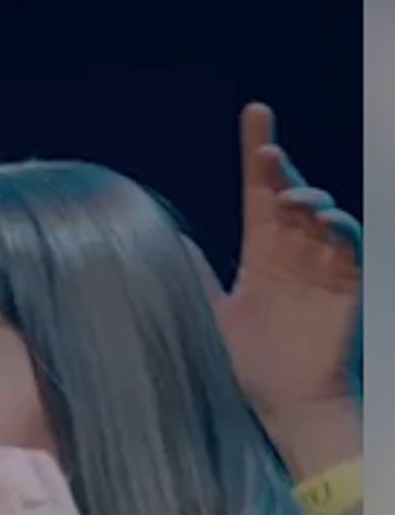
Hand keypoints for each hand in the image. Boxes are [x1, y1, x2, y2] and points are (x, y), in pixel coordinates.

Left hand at [214, 103, 360, 418]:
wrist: (286, 402)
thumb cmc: (249, 362)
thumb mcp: (210, 313)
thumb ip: (193, 275)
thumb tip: (164, 240)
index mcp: (262, 250)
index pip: (259, 189)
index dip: (258, 151)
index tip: (255, 113)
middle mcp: (294, 250)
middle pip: (290, 193)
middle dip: (280, 169)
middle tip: (265, 152)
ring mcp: (322, 264)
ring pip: (322, 212)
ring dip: (308, 197)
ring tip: (287, 197)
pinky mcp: (348, 283)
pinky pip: (350, 244)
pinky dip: (340, 227)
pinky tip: (321, 220)